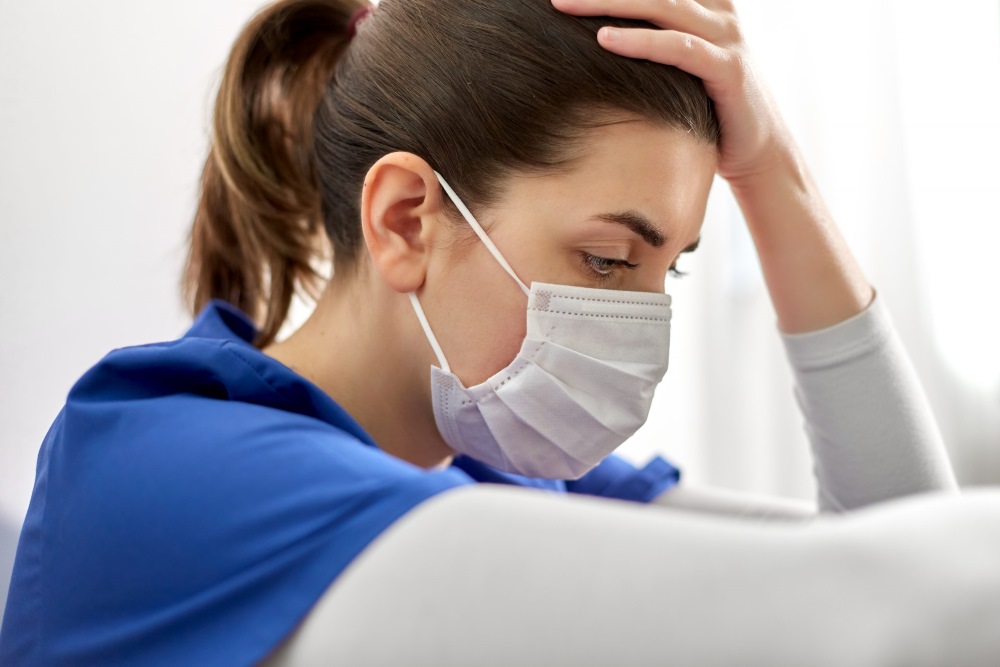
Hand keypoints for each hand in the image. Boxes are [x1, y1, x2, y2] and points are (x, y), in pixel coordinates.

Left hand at [550, 0, 789, 184]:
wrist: (759, 153)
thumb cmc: (710, 111)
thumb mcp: (679, 68)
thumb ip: (652, 43)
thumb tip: (596, 38)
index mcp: (705, 5)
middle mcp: (717, 13)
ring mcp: (725, 38)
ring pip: (663, 6)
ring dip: (609, 3)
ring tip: (565, 3)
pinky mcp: (728, 70)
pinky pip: (679, 48)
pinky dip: (641, 41)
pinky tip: (604, 40)